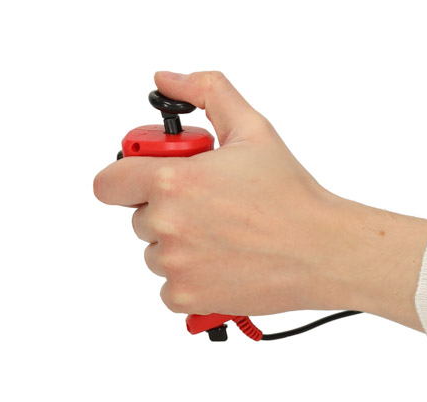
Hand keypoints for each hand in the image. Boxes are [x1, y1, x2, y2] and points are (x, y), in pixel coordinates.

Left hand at [93, 70, 426, 329]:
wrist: (318, 250)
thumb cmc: (289, 194)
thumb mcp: (250, 127)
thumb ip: (205, 92)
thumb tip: (167, 80)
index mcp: (172, 181)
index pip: (108, 184)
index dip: (122, 180)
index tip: (140, 181)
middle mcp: (166, 224)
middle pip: (138, 219)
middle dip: (166, 211)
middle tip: (209, 208)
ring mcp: (173, 265)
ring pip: (154, 254)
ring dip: (178, 247)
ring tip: (222, 237)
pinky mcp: (183, 297)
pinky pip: (168, 288)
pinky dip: (190, 280)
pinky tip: (222, 264)